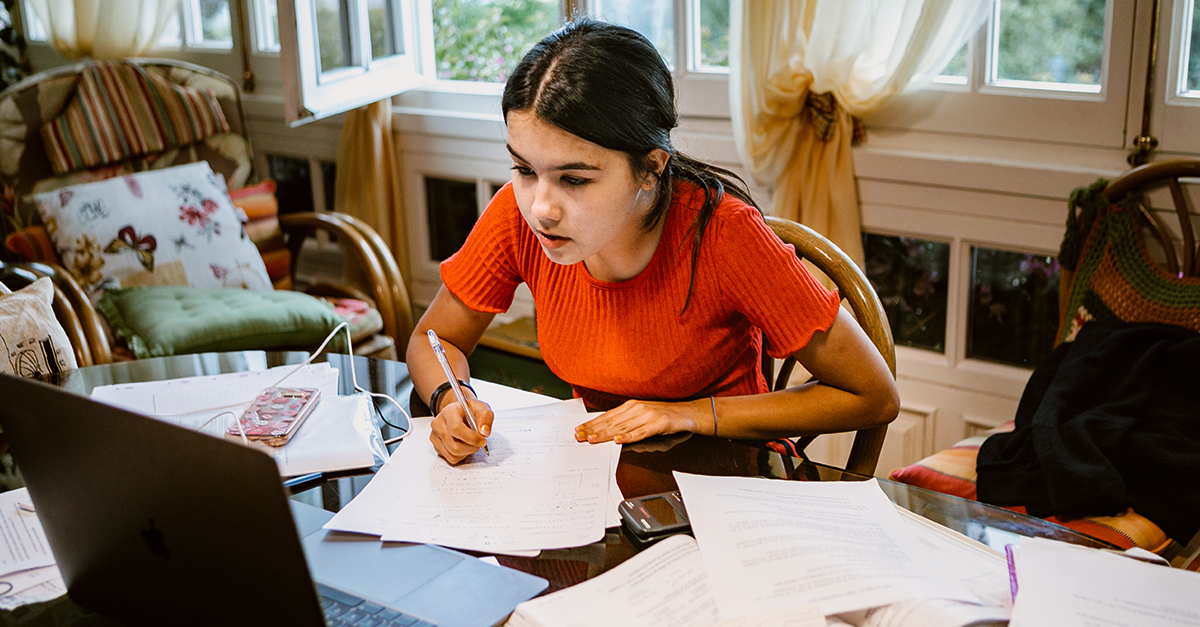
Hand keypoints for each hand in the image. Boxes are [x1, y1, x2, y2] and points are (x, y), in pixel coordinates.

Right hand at [429, 398, 493, 463]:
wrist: (459, 412)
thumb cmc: (470, 411)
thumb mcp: (482, 408)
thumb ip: (486, 417)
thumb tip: (484, 432)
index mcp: (449, 411)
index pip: (456, 428)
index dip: (471, 438)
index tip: (483, 441)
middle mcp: (438, 423)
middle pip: (454, 446)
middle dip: (471, 448)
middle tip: (479, 443)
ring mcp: (435, 435)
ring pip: (452, 454)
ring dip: (467, 452)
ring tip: (471, 443)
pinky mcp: (436, 445)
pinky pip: (450, 458)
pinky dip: (461, 455)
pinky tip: (464, 445)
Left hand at [574, 398, 709, 444]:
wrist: (688, 413)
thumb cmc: (664, 416)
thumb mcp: (642, 415)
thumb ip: (626, 422)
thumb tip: (608, 431)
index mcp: (631, 406)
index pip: (607, 416)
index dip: (592, 423)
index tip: (580, 429)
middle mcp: (637, 409)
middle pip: (611, 421)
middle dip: (593, 429)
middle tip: (579, 436)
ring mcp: (648, 415)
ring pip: (623, 427)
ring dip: (606, 434)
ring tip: (592, 439)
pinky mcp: (659, 423)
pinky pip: (641, 432)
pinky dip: (629, 437)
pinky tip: (618, 440)